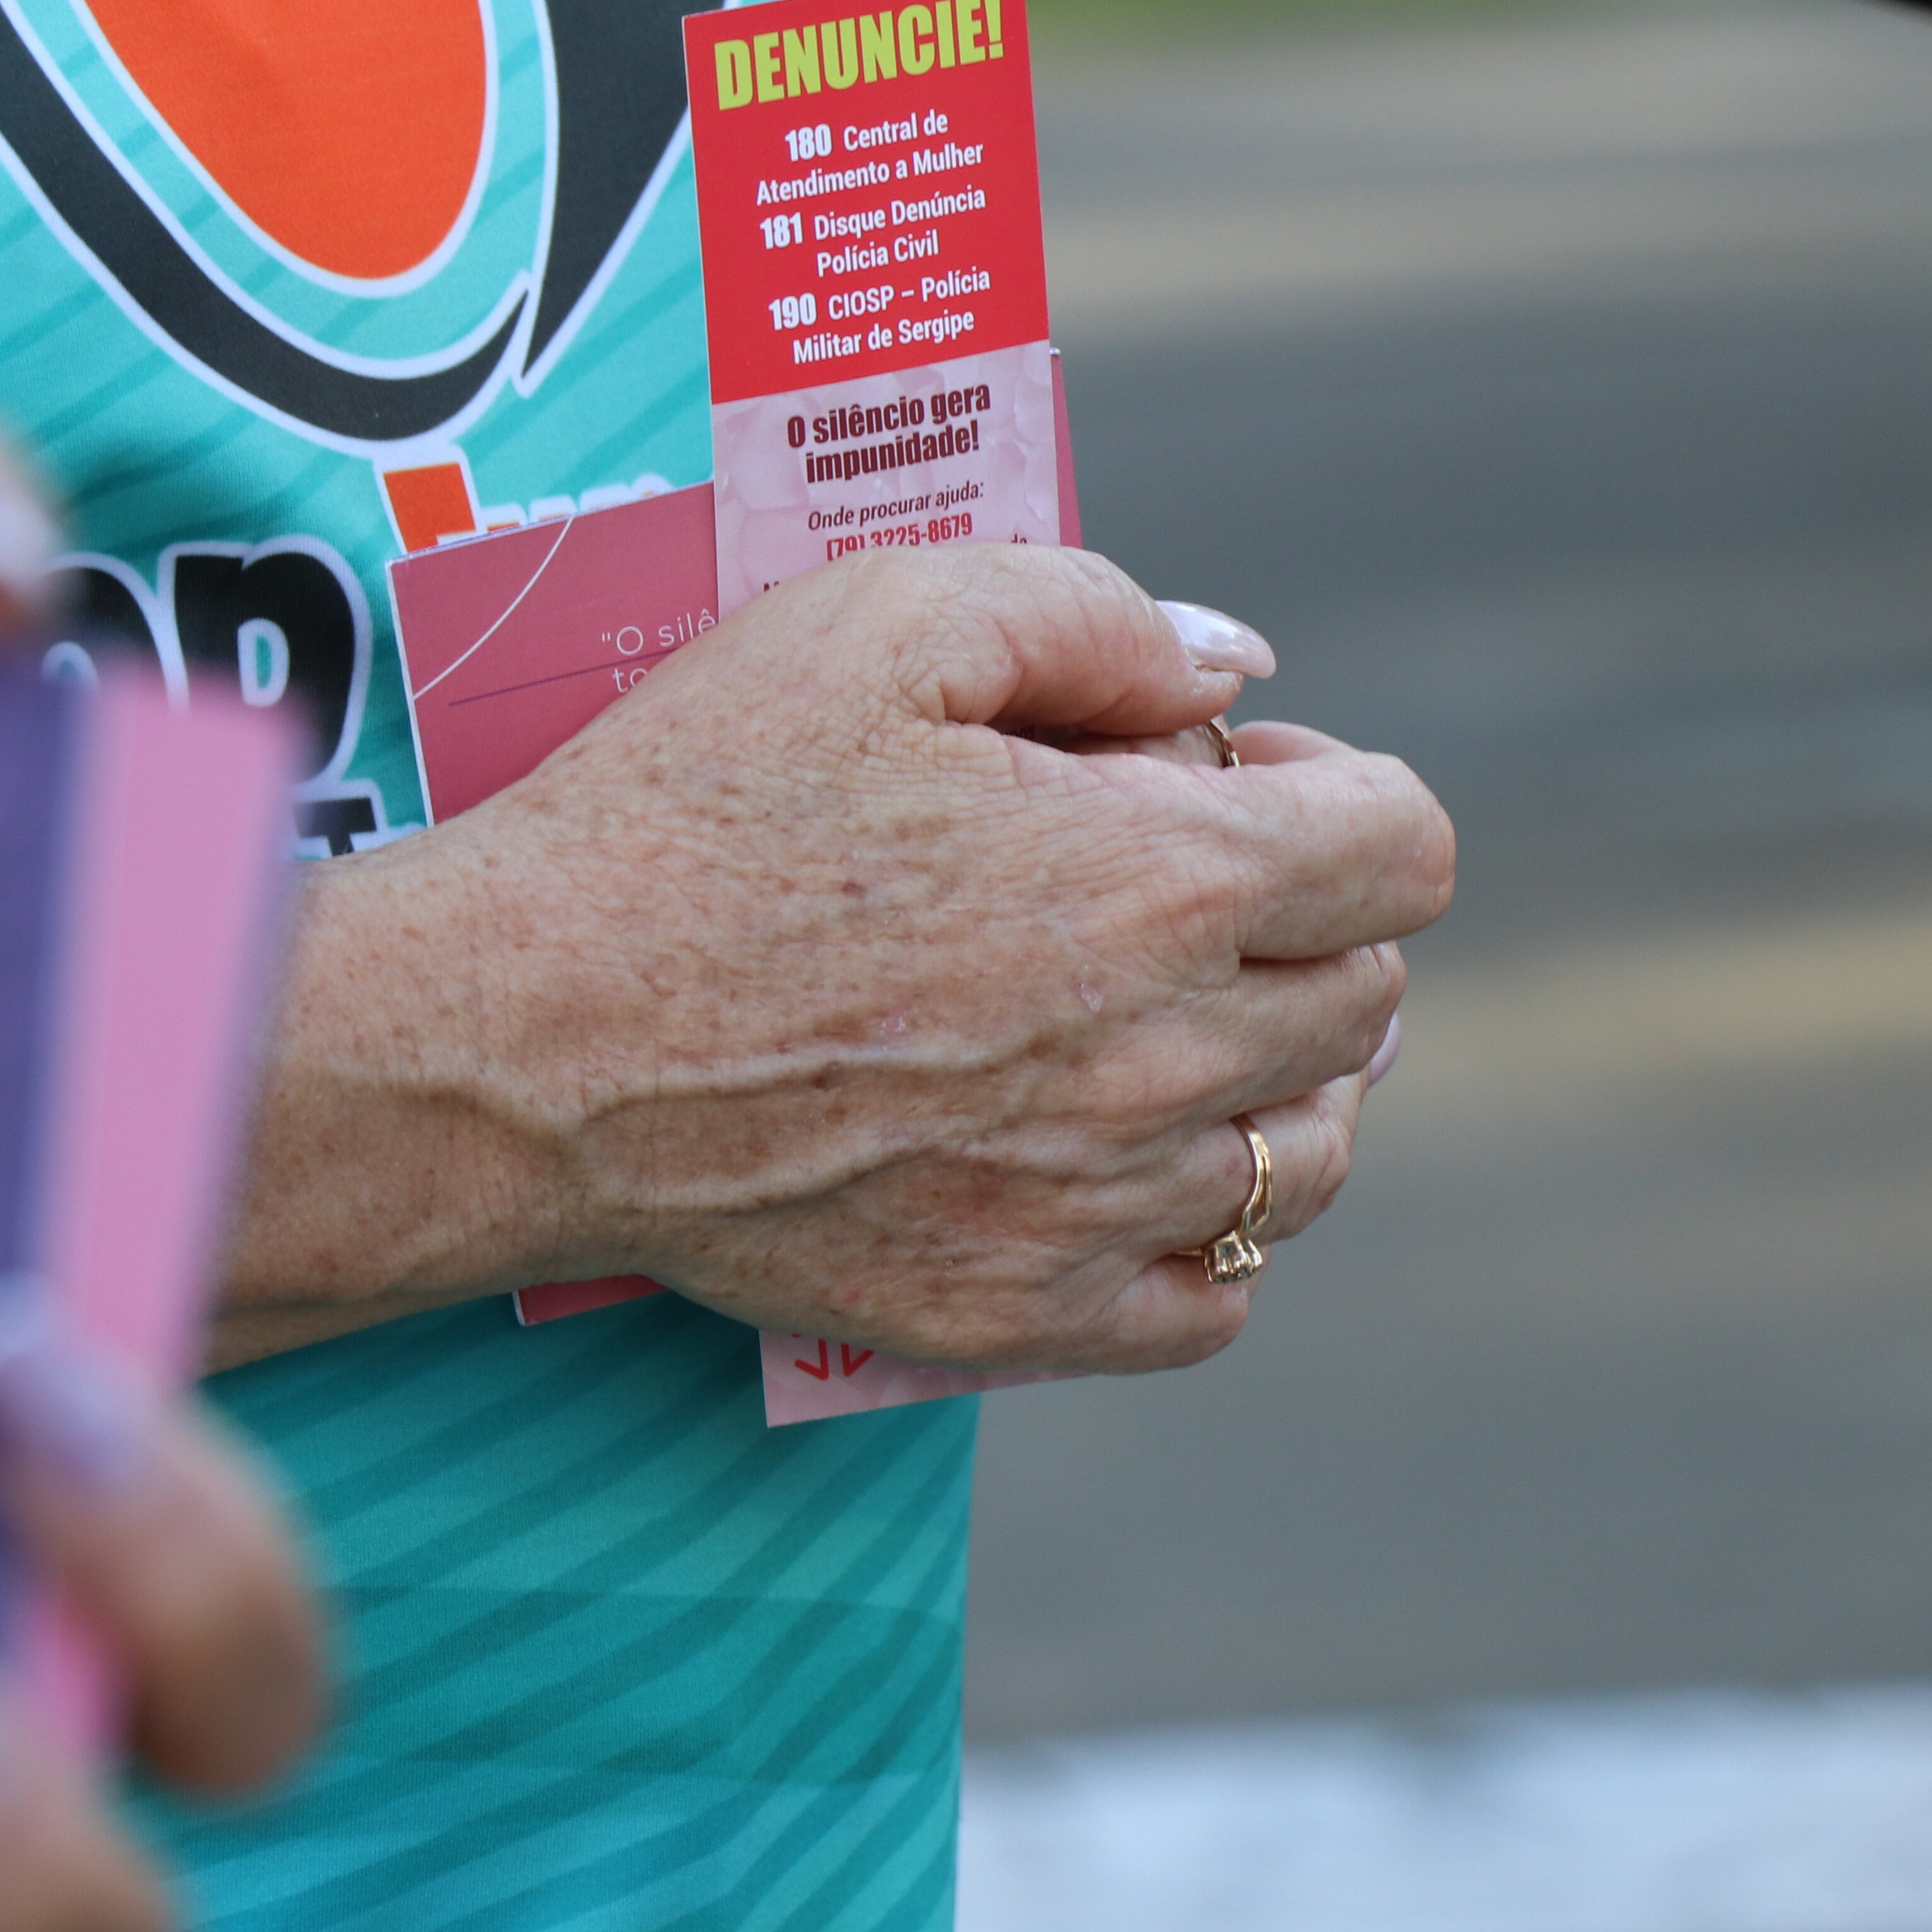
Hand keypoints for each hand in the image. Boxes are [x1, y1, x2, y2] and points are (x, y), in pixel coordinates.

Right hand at [233, 546, 1452, 1374]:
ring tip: (1158, 1019)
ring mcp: (1100, 1209)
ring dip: (1274, 1072)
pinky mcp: (1022, 1315)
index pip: (1405, 852)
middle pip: (1368, 999)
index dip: (1339, 793)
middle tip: (1158, 878)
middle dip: (1300, 916)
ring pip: (1311, 1156)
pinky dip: (1203, 1229)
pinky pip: (1215, 1299)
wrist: (526, 1045)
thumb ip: (1091, 616)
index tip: (1225, 778)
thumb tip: (1234, 673)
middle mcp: (1165, 1063)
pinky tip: (1118, 1157)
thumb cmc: (688, 814)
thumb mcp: (876, 621)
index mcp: (1159, 882)